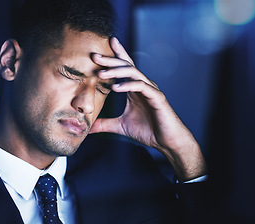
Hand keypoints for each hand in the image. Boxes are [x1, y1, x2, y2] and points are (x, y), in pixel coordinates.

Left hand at [90, 37, 206, 180]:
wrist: (166, 142)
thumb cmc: (148, 131)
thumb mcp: (120, 126)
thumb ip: (104, 124)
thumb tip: (88, 127)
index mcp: (134, 88)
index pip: (124, 68)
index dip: (114, 56)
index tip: (99, 50)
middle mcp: (143, 85)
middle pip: (126, 66)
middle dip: (110, 60)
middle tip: (94, 56)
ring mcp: (151, 90)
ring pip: (133, 73)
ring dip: (116, 71)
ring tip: (102, 73)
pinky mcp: (157, 98)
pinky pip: (141, 87)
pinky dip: (128, 85)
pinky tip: (115, 88)